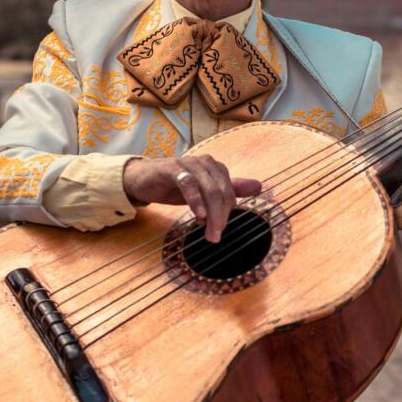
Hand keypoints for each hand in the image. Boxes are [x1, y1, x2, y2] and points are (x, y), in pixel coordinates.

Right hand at [124, 156, 261, 242]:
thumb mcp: (204, 192)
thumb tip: (258, 186)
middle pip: (222, 192)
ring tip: (209, 233)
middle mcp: (205, 163)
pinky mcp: (172, 169)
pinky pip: (188, 184)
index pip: (229, 193)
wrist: (143, 179)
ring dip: (211, 215)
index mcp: (215, 168)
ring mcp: (189, 164)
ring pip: (209, 190)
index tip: (219, 232)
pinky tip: (199, 216)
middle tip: (215, 237)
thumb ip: (230, 190)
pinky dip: (196, 201)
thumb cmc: (175, 185)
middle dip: (221, 217)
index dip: (227, 214)